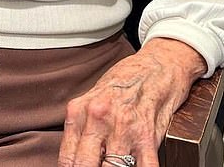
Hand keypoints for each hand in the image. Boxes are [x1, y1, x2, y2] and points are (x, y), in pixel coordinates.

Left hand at [58, 38, 205, 166]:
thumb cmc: (122, 84)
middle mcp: (98, 118)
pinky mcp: (148, 136)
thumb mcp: (91, 100)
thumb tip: (72, 161)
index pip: (67, 158)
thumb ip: (81, 128)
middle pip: (85, 165)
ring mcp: (123, 128)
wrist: (155, 67)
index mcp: (80, 110)